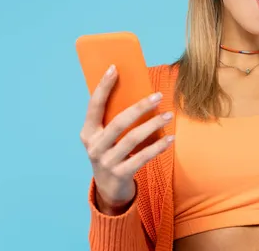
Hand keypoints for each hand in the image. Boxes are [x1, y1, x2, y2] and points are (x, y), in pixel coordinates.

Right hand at [79, 65, 174, 213]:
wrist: (109, 189)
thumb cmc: (112, 153)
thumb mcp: (106, 136)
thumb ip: (114, 118)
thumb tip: (136, 90)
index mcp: (88, 132)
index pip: (94, 105)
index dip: (103, 87)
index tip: (114, 68)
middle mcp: (94, 146)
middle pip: (119, 122)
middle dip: (140, 107)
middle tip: (158, 95)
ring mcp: (106, 162)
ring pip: (132, 139)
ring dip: (153, 125)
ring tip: (169, 115)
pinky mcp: (120, 175)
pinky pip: (142, 158)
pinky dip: (158, 147)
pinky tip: (170, 139)